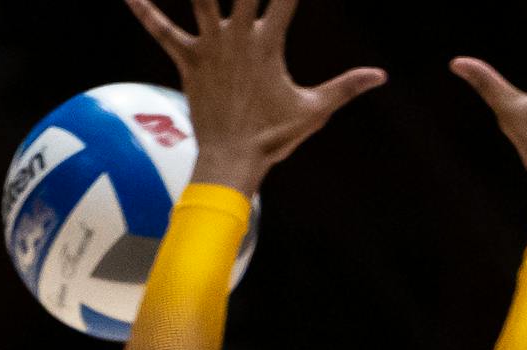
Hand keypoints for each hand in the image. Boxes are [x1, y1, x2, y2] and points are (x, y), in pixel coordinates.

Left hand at [123, 0, 384, 194]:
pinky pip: (162, 31)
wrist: (233, 158)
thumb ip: (347, 86)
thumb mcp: (316, 110)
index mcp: (270, 45)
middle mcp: (239, 38)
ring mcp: (211, 46)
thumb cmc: (275, 137)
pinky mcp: (188, 60)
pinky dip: (145, 12)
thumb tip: (381, 75)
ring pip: (201, 0)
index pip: (285, 1)